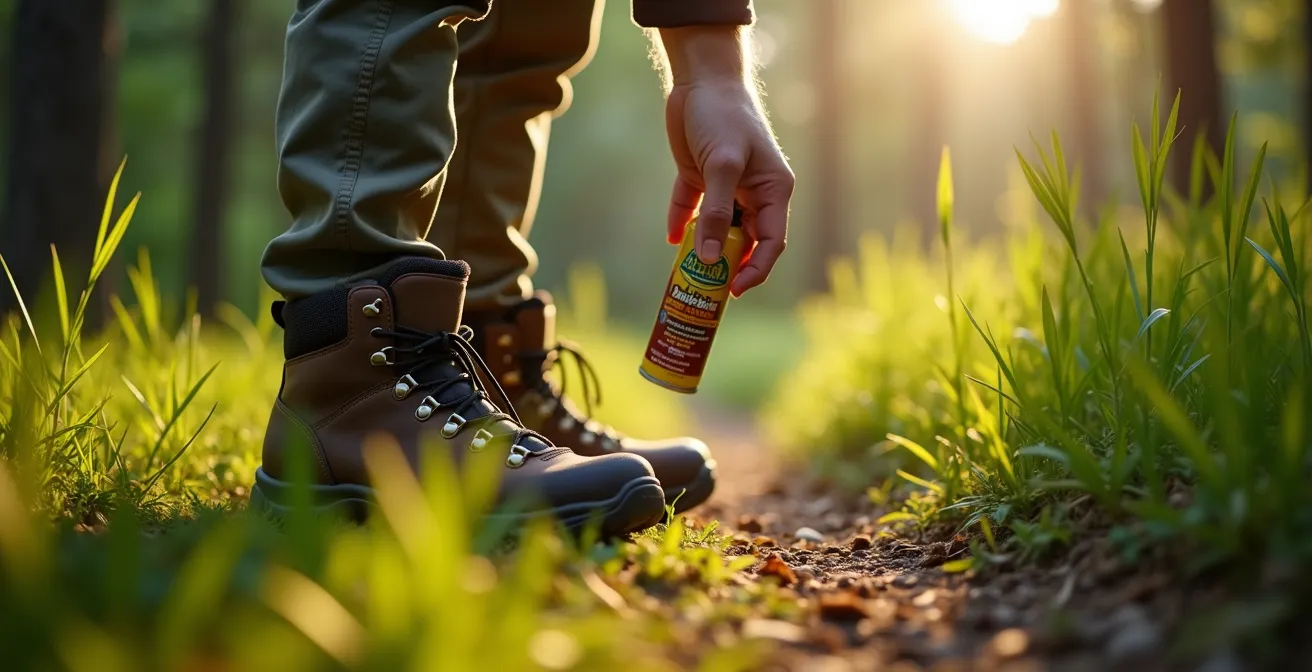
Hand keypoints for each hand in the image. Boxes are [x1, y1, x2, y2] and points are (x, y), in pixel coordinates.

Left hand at [658, 26, 793, 296]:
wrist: (701, 80)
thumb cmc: (723, 117)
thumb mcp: (722, 166)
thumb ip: (717, 213)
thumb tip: (711, 259)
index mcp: (773, 191)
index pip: (771, 242)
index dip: (756, 270)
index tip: (734, 290)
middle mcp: (753, 193)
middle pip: (744, 241)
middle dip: (727, 265)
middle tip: (705, 287)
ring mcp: (726, 187)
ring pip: (718, 229)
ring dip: (704, 248)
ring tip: (686, 271)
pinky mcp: (701, 177)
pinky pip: (693, 210)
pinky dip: (683, 224)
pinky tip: (673, 238)